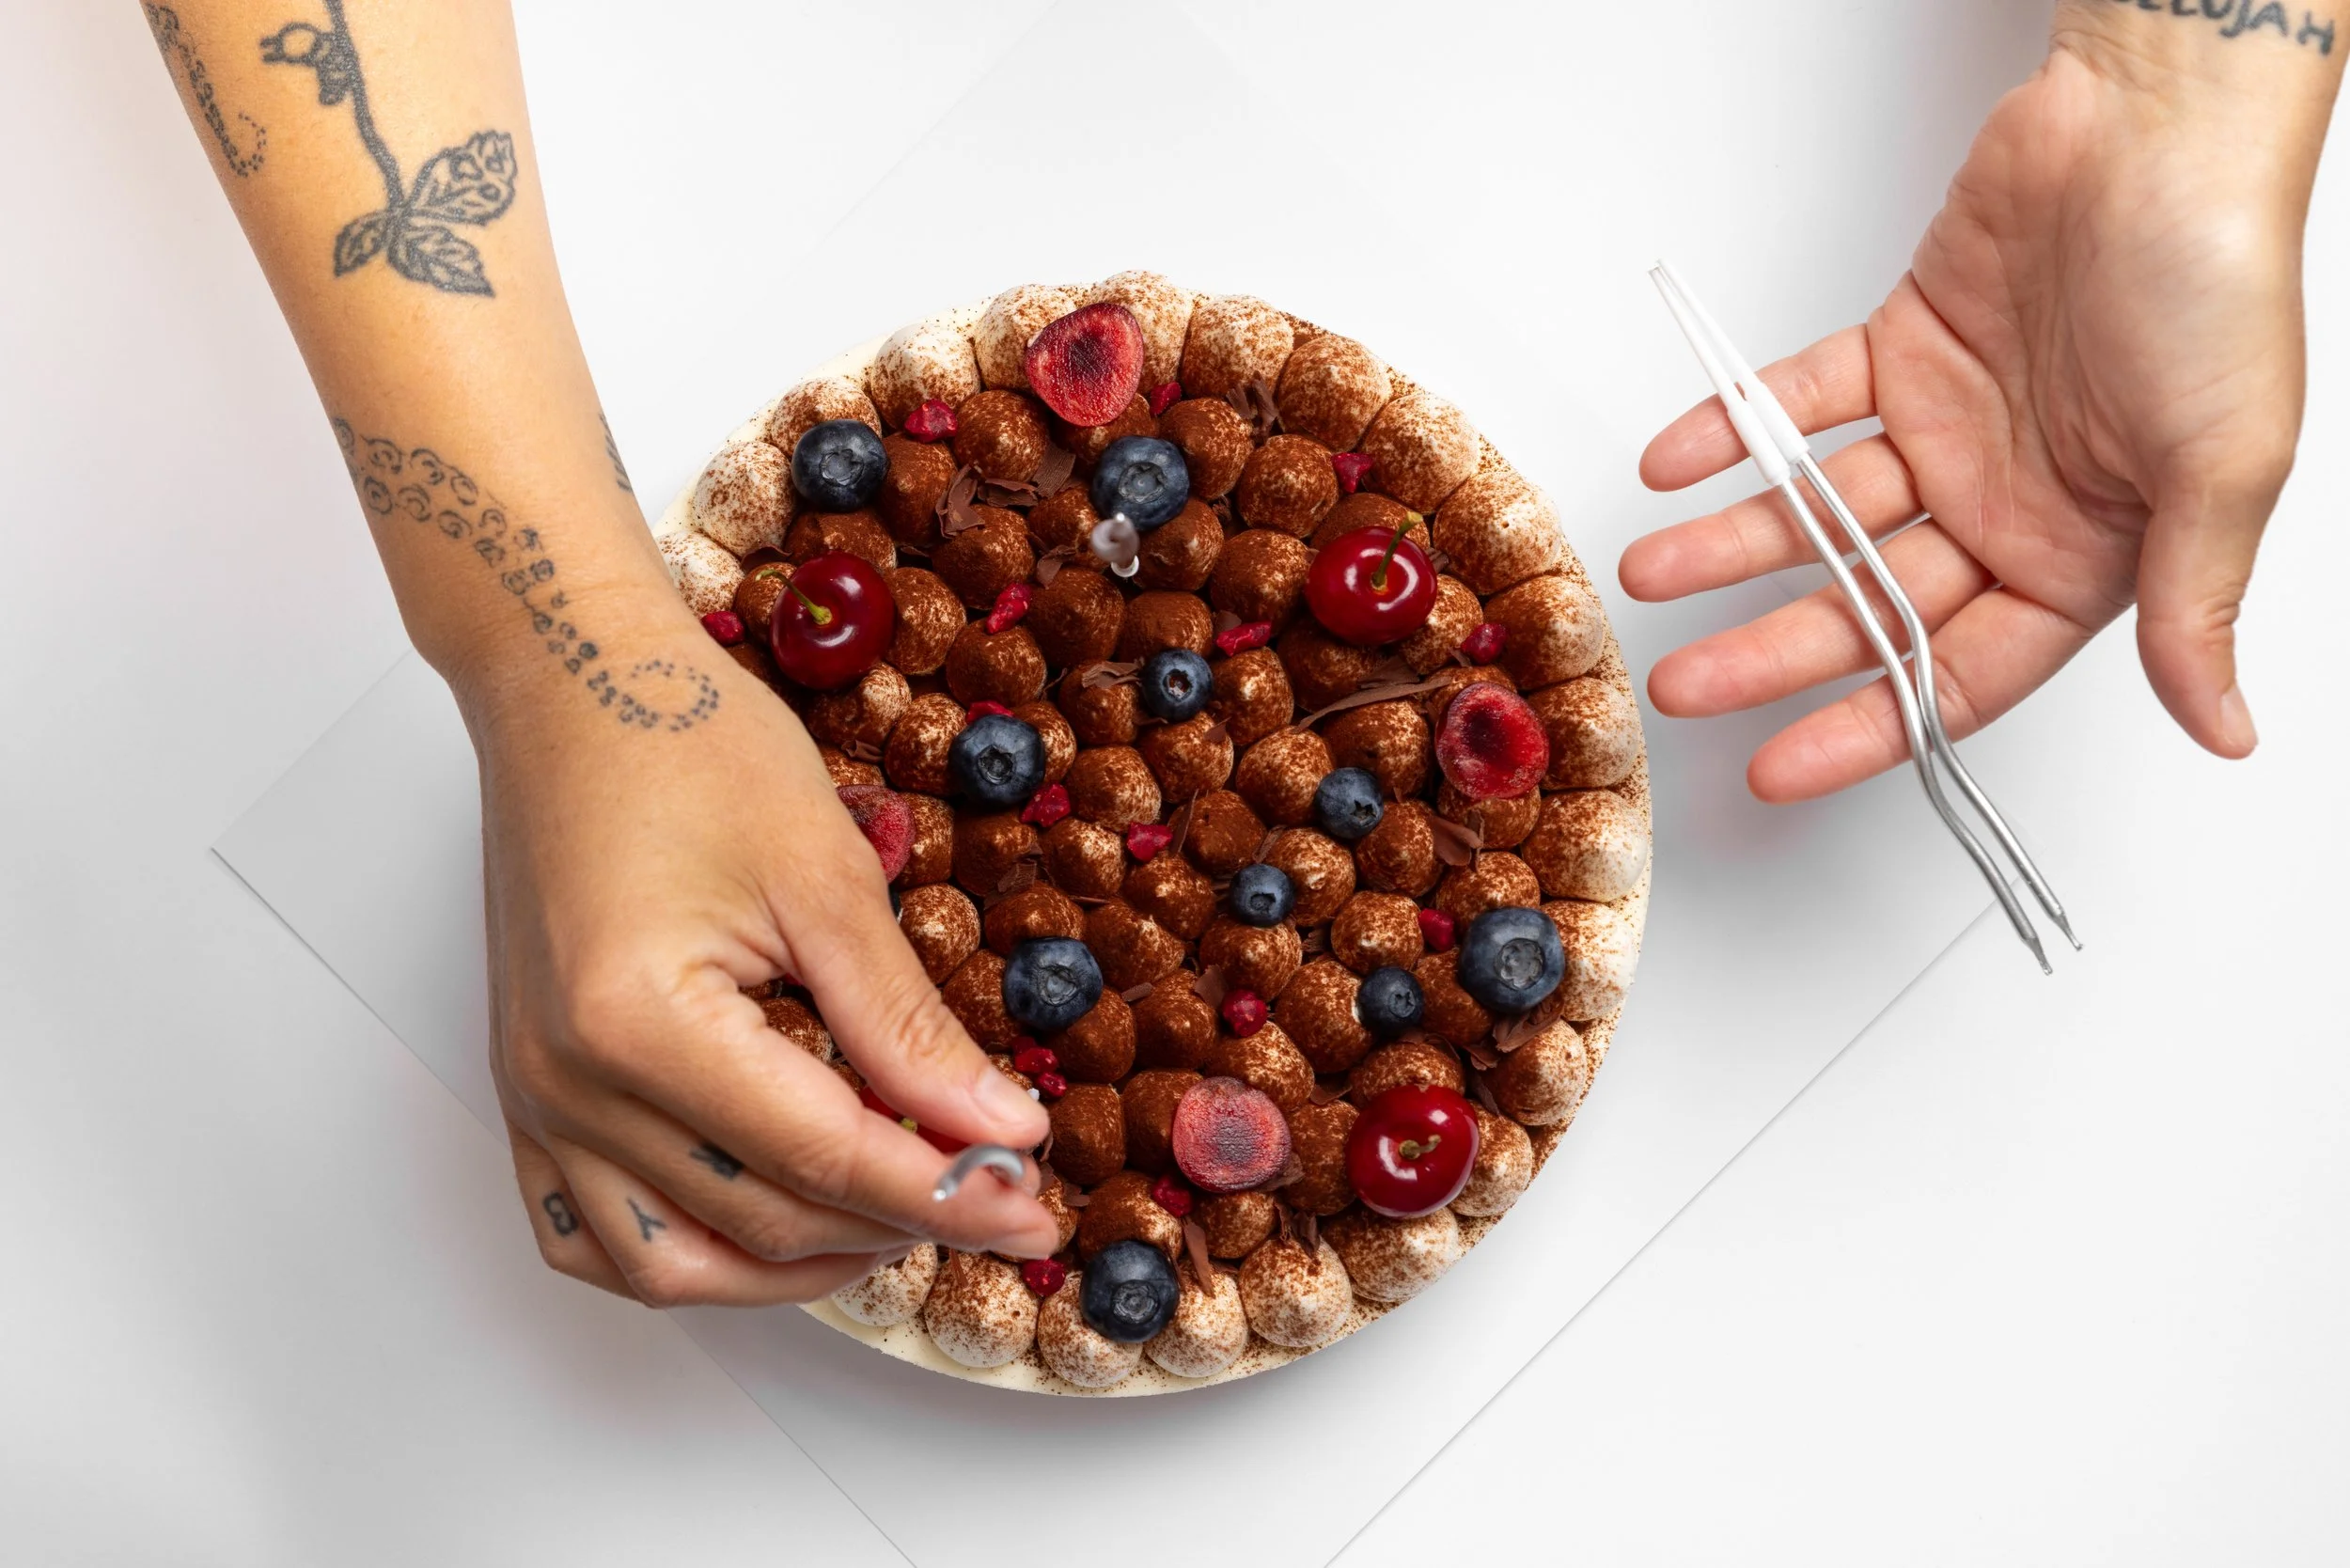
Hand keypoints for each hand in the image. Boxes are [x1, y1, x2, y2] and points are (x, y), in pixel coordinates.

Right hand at [470, 617, 1055, 1307]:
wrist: (568, 679)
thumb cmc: (685, 743)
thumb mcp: (825, 875)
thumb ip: (906, 1023)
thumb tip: (998, 1125)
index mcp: (638, 1023)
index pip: (823, 1157)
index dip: (945, 1191)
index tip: (1033, 1201)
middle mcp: (565, 1082)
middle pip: (759, 1219)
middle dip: (894, 1223)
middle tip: (996, 1197)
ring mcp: (532, 1097)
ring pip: (670, 1264)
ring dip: (793, 1266)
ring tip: (894, 1218)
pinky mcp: (525, 1092)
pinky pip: (587, 1233)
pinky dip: (685, 1254)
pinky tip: (769, 1225)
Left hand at [1621, 39, 2323, 800]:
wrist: (2163, 130)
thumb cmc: (2218, 284)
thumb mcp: (2224, 468)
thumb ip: (2192, 605)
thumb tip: (2222, 728)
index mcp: (2082, 556)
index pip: (1955, 675)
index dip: (1866, 725)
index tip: (1774, 766)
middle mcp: (2006, 505)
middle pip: (1867, 604)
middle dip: (1770, 649)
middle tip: (1683, 684)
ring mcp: (1946, 430)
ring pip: (1819, 510)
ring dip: (1731, 544)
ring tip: (1651, 572)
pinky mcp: (1901, 351)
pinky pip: (1800, 406)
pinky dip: (1734, 430)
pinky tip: (1675, 462)